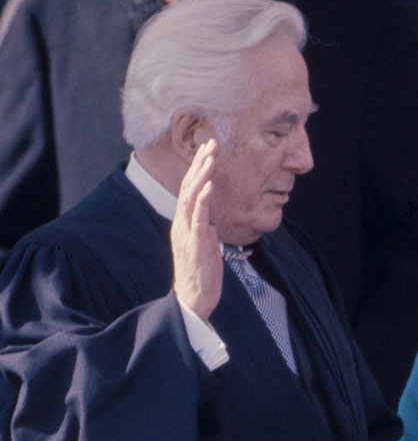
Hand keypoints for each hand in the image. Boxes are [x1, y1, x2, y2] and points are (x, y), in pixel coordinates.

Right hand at [172, 140, 222, 320]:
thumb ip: (205, 229)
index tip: (208, 149)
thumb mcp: (205, 244)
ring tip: (210, 157)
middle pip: (189, 186)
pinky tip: (209, 186)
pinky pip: (198, 217)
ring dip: (201, 175)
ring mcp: (187, 231)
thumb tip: (211, 220)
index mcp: (185, 222)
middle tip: (210, 142)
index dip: (199, 168)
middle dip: (200, 163)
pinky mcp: (196, 242)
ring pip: (191, 197)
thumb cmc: (201, 273)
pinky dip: (203, 200)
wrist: (194, 298)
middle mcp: (182, 223)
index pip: (191, 189)